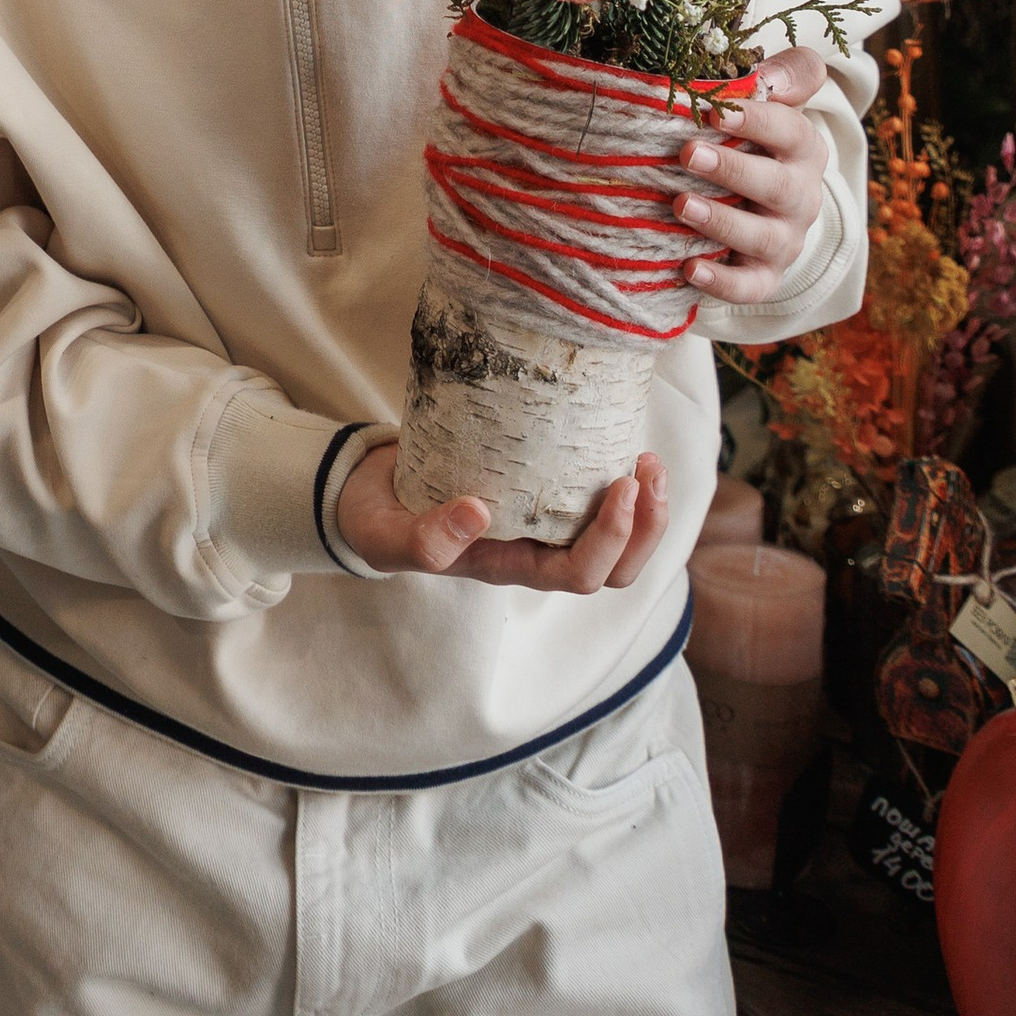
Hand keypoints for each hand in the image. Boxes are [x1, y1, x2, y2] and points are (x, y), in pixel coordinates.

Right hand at [336, 445, 668, 588]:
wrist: (366, 497)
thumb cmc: (382, 522)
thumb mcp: (389, 537)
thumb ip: (425, 537)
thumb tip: (478, 512)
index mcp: (509, 568)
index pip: (578, 573)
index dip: (611, 539)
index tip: (622, 488)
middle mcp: (535, 552)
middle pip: (613, 569)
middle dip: (645, 528)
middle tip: (647, 470)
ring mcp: (540, 524)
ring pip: (616, 542)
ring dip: (645, 508)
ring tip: (649, 461)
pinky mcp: (539, 490)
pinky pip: (594, 500)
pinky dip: (621, 482)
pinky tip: (620, 442)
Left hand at [674, 46, 830, 301]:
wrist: (760, 202)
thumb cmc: (754, 138)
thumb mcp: (772, 98)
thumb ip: (785, 74)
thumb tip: (765, 75)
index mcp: (803, 148)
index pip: (791, 131)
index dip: (755, 120)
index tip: (711, 112)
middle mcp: (802, 196)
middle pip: (780, 186)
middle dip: (733, 170)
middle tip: (687, 154)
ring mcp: (786, 239)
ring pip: (766, 238)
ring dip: (723, 223)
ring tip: (679, 206)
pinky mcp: (766, 276)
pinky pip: (752, 286)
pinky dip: (723, 283)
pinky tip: (689, 268)